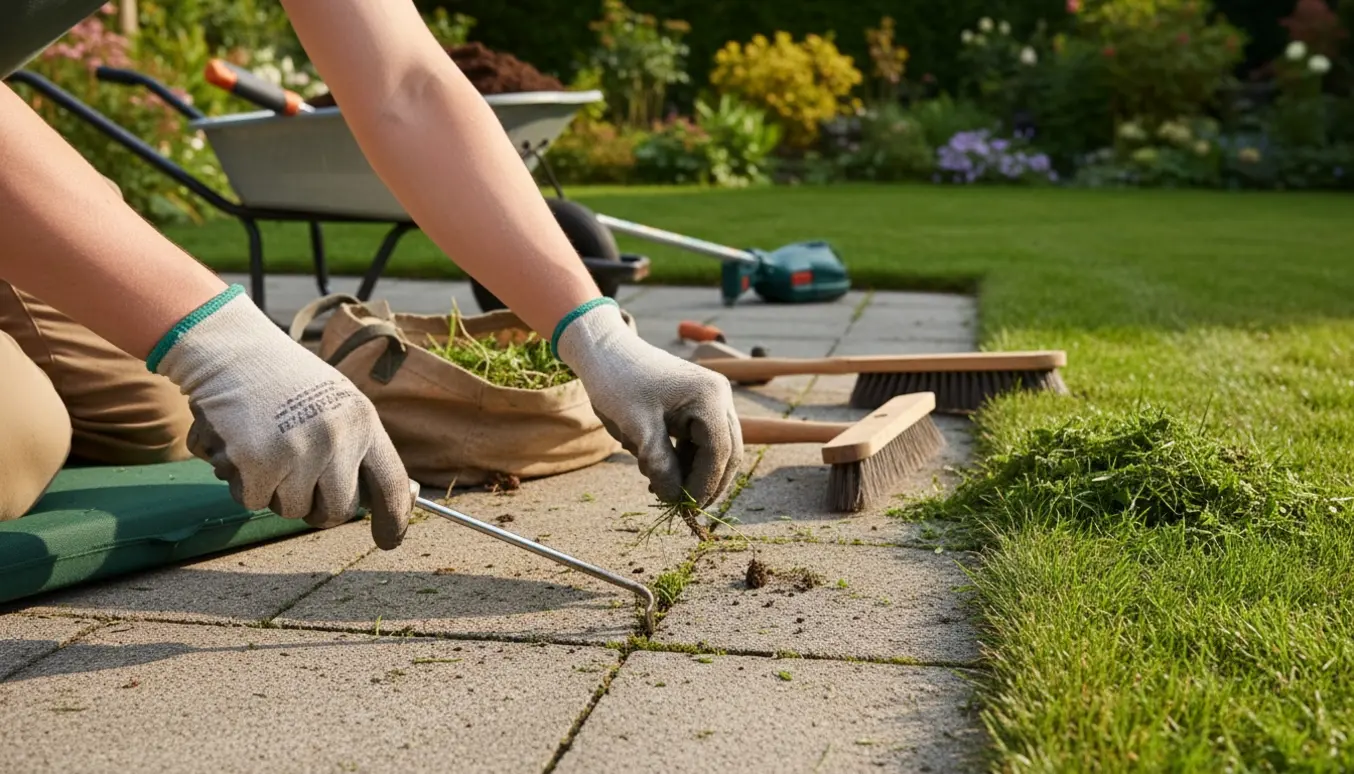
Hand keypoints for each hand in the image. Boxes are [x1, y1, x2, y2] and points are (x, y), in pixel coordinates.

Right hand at [151, 286, 412, 548]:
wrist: (230, 349)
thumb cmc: (281, 378)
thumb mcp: (334, 402)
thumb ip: (353, 445)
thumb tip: (375, 497)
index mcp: (363, 422)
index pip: (392, 483)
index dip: (393, 518)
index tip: (388, 540)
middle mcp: (338, 438)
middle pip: (338, 511)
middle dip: (316, 508)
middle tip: (296, 482)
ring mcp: (300, 452)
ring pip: (292, 509)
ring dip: (274, 490)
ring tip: (264, 446)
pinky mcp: (259, 462)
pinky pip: (255, 501)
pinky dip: (243, 483)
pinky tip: (240, 446)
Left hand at [555, 299, 742, 508]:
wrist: (604, 351)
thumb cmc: (617, 382)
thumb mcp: (636, 426)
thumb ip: (659, 462)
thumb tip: (675, 498)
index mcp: (709, 397)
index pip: (719, 452)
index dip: (704, 484)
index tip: (684, 508)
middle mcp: (718, 396)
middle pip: (728, 452)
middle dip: (707, 483)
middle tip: (683, 509)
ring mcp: (711, 400)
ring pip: (717, 450)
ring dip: (695, 473)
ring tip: (664, 489)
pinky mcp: (699, 406)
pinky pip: (702, 442)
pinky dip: (686, 461)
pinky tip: (662, 472)